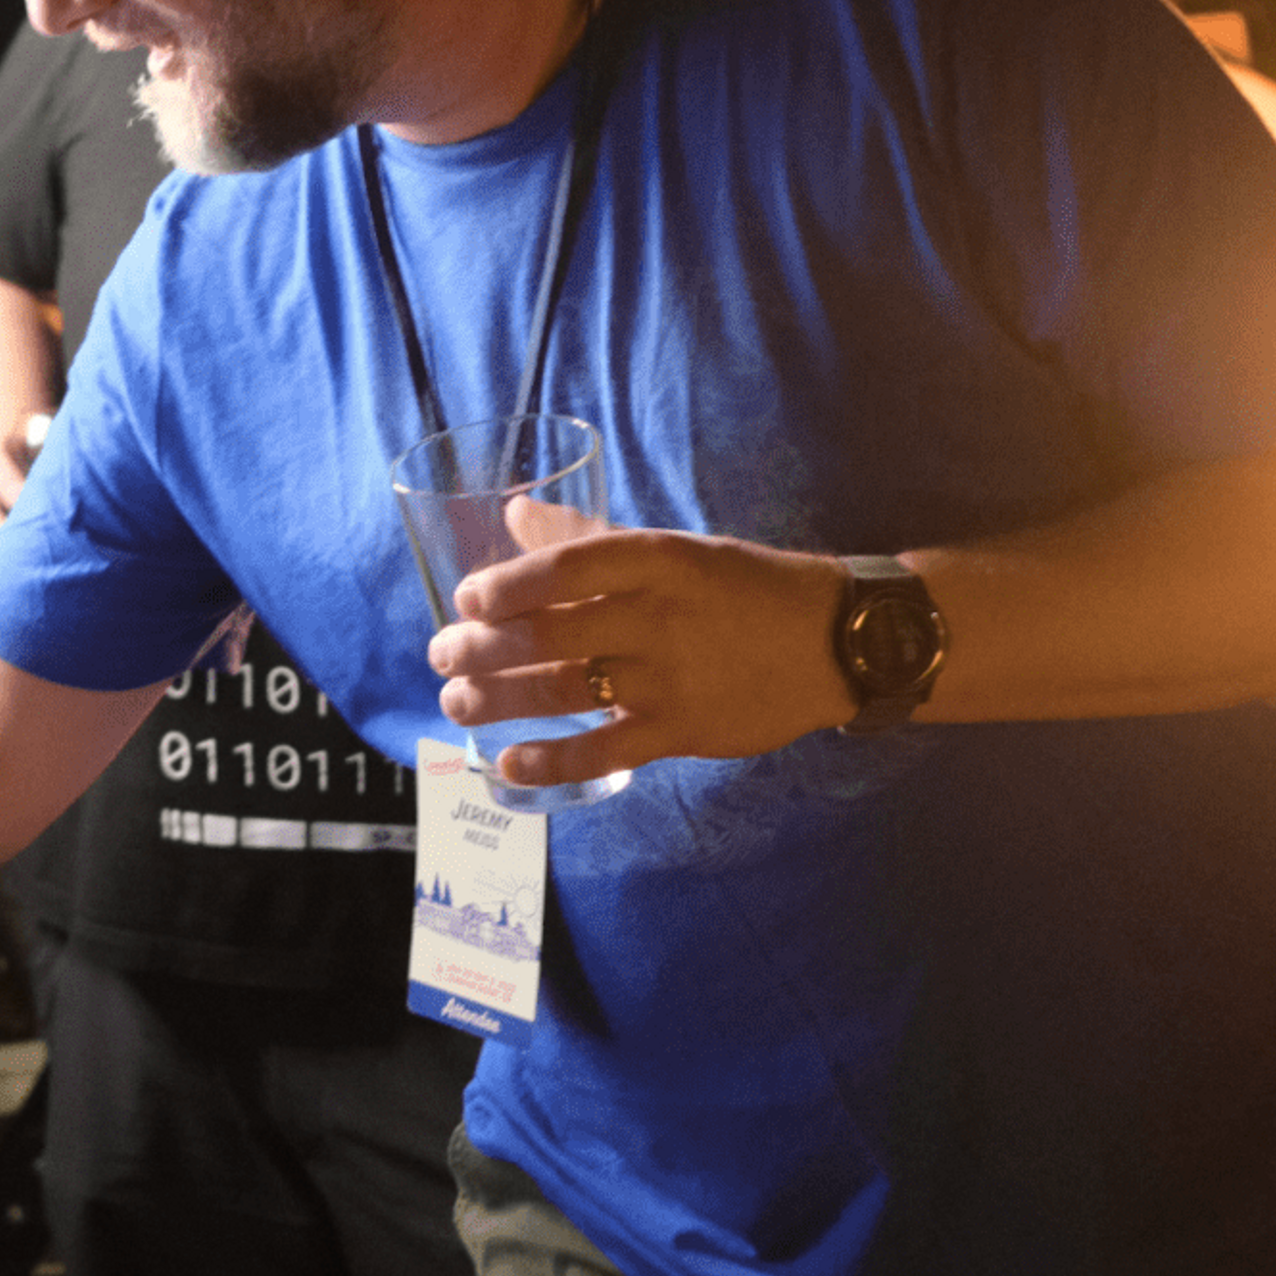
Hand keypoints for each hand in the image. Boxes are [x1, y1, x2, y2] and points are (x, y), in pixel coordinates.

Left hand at [425, 499, 858, 790]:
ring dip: (498, 699)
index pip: (568, 567)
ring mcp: (670, 678)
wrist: (835, 643)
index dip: (507, 585)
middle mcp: (659, 617)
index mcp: (658, 560)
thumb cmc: (744, 587)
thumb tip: (514, 512)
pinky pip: (604, 751)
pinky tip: (509, 762)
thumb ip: (591, 536)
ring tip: (456, 703)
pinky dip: (551, 760)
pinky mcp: (683, 731)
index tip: (466, 599)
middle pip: (551, 632)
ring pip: (565, 690)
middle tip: (440, 654)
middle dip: (482, 647)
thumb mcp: (675, 549)